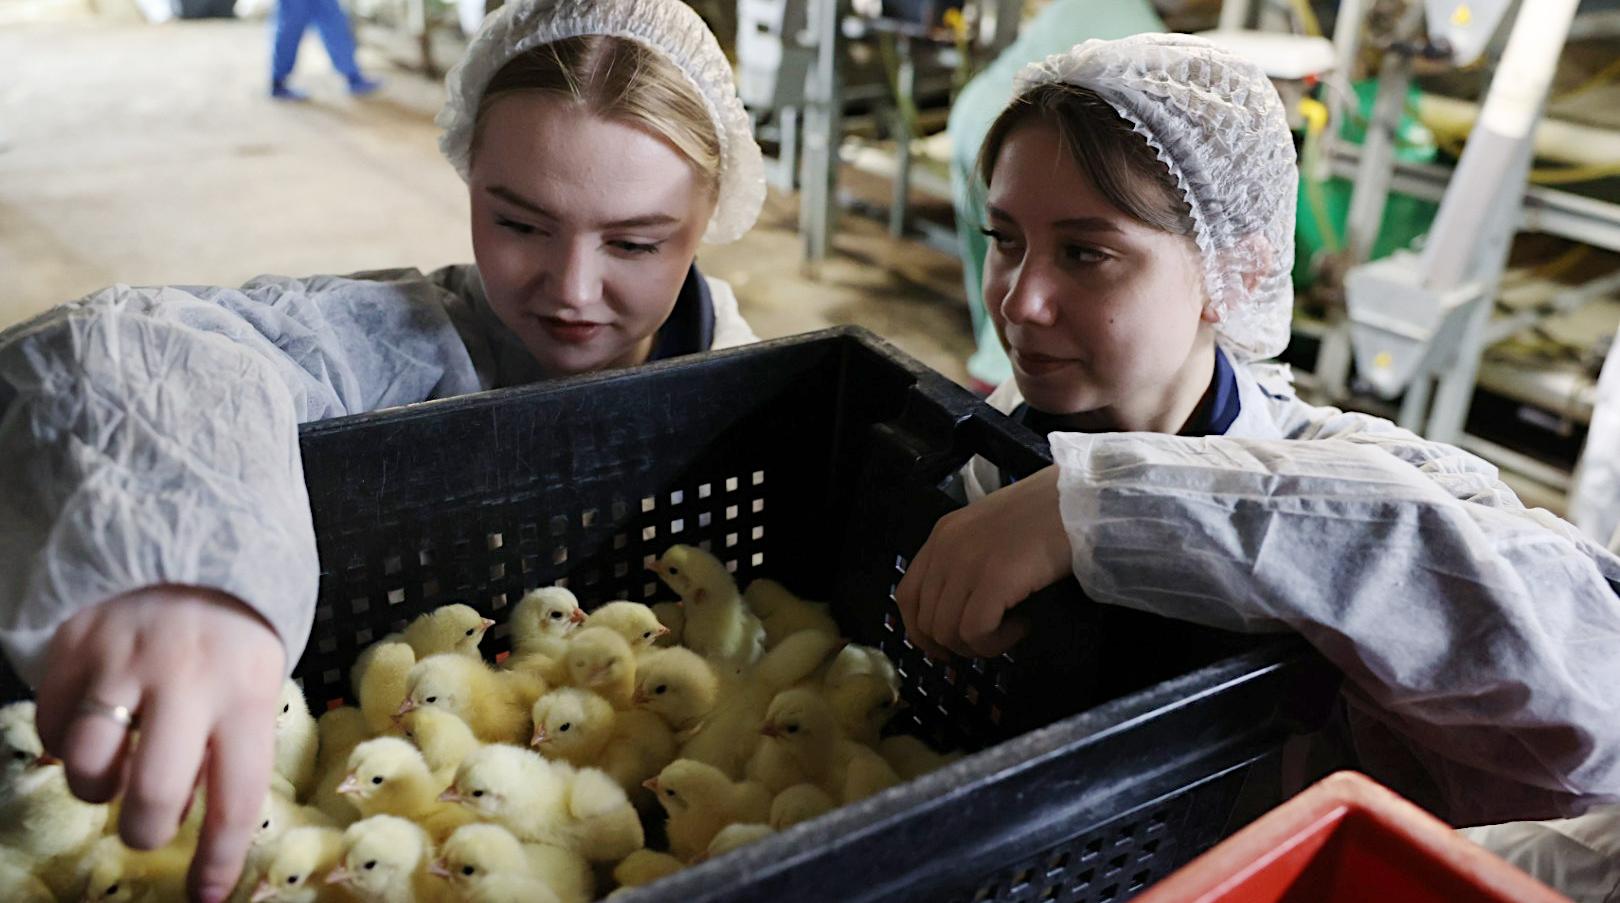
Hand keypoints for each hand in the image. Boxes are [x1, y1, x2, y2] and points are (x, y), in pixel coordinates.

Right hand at [35, 585, 284, 902]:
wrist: (188, 557)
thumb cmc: (229, 645)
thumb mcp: (254, 688)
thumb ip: (231, 750)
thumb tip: (205, 831)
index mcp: (246, 695)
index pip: (237, 796)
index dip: (218, 857)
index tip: (204, 896)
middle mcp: (186, 679)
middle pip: (151, 792)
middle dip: (143, 828)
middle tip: (146, 822)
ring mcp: (123, 662)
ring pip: (87, 765)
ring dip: (96, 785)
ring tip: (115, 766)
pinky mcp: (73, 649)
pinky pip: (50, 727)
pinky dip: (64, 741)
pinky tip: (93, 721)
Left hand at [896, 466, 1071, 659]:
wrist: (1080, 500)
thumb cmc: (1046, 516)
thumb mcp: (989, 531)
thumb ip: (965, 561)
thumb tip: (957, 611)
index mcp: (941, 535)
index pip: (907, 595)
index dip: (920, 631)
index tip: (942, 648)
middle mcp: (945, 549)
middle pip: (927, 621)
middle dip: (956, 644)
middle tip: (990, 640)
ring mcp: (967, 563)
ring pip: (949, 632)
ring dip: (981, 644)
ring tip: (1012, 627)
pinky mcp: (993, 579)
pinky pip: (976, 632)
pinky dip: (997, 642)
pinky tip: (1022, 625)